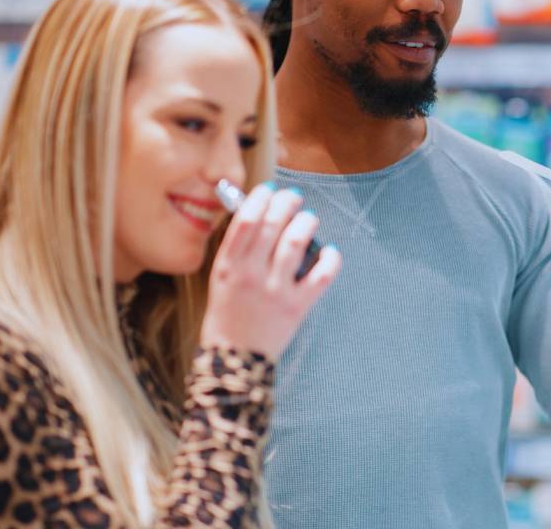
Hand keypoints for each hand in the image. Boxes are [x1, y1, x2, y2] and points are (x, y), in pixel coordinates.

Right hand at [199, 183, 341, 358]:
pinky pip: (320, 277)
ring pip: (295, 243)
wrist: (234, 359)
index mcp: (228, 266)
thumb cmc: (227, 315)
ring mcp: (275, 291)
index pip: (245, 221)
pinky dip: (330, 260)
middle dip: (286, 203)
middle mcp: (250, 275)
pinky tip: (330, 252)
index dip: (260, 199)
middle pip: (271, 225)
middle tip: (295, 197)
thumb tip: (257, 215)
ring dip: (305, 223)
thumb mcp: (221, 279)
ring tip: (309, 218)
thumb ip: (236, 251)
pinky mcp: (296, 307)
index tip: (270, 190)